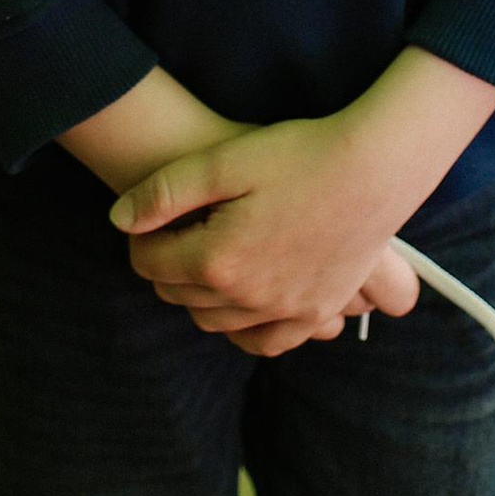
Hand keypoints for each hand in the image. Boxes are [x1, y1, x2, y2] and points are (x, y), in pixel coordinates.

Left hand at [113, 113, 425, 356]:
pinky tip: (244, 298)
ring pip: (216, 322)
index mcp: (218, 261)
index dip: (142, 238)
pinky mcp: (316, 311)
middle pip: (179, 295)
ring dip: (200, 295)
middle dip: (168, 264)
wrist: (375, 167)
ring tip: (208, 256)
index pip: (151, 264)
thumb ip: (165, 191)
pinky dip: (244, 327)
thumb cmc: (300, 154)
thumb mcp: (224, 159)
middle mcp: (248, 298)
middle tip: (177, 230)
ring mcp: (285, 311)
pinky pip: (266, 341)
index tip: (152, 216)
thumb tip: (119, 220)